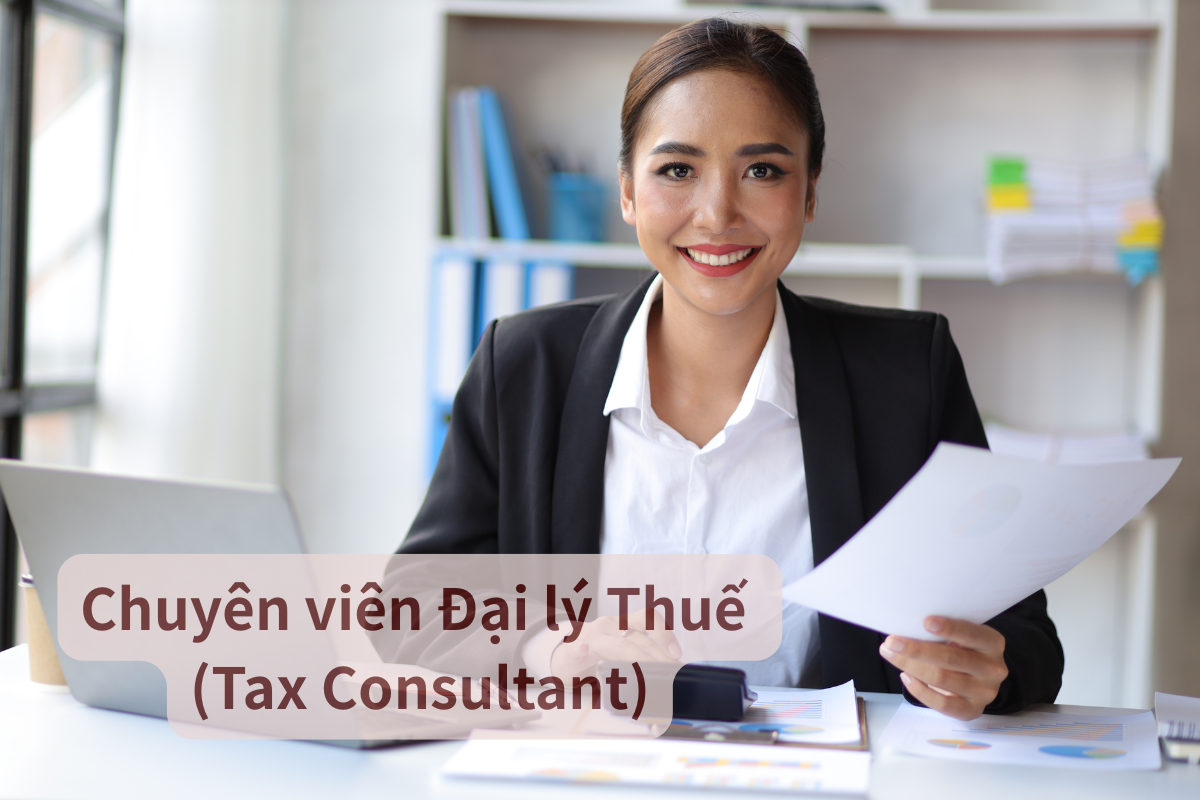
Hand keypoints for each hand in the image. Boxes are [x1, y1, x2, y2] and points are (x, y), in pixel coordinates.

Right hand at [551, 608, 681, 678]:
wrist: (565, 655)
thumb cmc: (599, 654)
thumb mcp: (622, 650)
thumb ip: (642, 658)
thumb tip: (670, 677)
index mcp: (624, 624)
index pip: (648, 619)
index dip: (664, 634)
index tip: (676, 654)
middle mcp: (609, 626)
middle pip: (636, 637)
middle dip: (656, 656)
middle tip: (670, 673)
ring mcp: (590, 637)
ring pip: (614, 644)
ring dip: (634, 658)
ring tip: (646, 671)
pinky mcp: (570, 651)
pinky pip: (574, 648)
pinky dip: (579, 648)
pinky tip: (582, 649)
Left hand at [879, 616, 1007, 720]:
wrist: (978, 681)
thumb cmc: (963, 651)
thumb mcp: (962, 638)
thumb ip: (943, 634)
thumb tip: (906, 629)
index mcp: (992, 643)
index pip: (971, 634)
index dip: (950, 628)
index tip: (926, 622)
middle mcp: (993, 668)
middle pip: (951, 658)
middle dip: (917, 649)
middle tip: (892, 642)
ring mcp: (985, 692)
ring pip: (942, 679)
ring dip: (911, 666)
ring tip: (891, 655)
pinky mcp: (973, 710)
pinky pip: (942, 704)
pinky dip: (920, 690)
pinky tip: (906, 676)